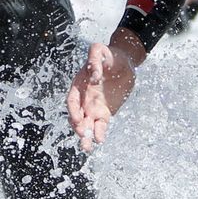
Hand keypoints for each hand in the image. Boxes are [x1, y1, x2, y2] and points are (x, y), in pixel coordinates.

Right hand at [66, 33, 143, 152]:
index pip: (72, 100)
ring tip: (87, 147)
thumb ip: (95, 59)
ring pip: (87, 124)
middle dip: (78, 126)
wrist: (124, 62)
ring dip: (86, 135)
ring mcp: (94, 107)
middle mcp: (84, 98)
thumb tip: (93, 76)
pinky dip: (99, 133)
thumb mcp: (101, 50)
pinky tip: (100, 140)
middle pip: (77, 116)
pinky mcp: (105, 113)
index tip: (76, 119)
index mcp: (79, 84)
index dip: (73, 110)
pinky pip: (100, 125)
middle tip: (82, 135)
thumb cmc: (110, 55)